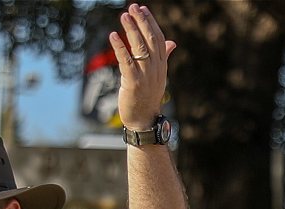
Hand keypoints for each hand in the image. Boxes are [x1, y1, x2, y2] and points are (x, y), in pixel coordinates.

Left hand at [109, 4, 175, 131]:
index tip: (142, 9)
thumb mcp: (157, 77)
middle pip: (149, 39)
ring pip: (139, 47)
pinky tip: (113, 36)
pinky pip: (126, 61)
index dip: (150, 22)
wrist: (143, 121)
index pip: (158, 38)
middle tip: (132, 7)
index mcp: (161, 65)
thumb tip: (171, 43)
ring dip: (131, 30)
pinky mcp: (133, 83)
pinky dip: (120, 47)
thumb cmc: (147, 98)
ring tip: (123, 16)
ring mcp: (145, 75)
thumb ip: (163, 57)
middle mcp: (155, 68)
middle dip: (141, 21)